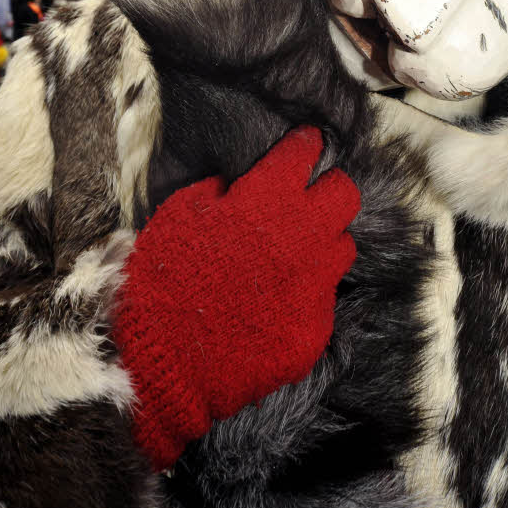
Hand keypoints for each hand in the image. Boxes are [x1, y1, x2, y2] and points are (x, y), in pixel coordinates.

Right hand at [112, 126, 359, 470]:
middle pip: (345, 194)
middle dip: (329, 190)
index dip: (303, 146)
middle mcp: (304, 235)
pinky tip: (275, 304)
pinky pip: (323, 298)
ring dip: (321, 244)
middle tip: (307, 200)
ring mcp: (315, 284)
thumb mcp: (180, 214)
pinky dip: (303, 295)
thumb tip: (237, 186)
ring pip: (342, 246)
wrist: (163, 361)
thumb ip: (220, 190)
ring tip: (291, 256)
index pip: (305, 151)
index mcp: (268, 199)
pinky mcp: (316, 326)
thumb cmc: (162, 279)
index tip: (301, 147)